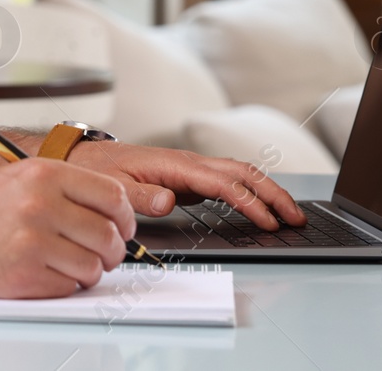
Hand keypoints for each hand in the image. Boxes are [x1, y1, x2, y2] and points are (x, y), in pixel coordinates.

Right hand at [0, 158, 134, 297]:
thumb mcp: (15, 180)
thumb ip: (62, 189)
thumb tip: (110, 211)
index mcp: (43, 173)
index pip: (113, 195)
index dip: (124, 217)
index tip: (120, 226)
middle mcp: (41, 203)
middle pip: (109, 234)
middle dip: (110, 250)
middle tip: (98, 254)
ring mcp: (32, 240)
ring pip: (94, 265)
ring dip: (87, 272)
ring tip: (65, 264)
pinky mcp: (24, 275)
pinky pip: (68, 287)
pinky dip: (62, 286)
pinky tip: (42, 274)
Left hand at [65, 140, 306, 230]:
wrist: (84, 158)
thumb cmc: (98, 171)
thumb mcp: (113, 187)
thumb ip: (140, 197)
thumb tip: (169, 201)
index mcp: (174, 164)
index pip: (223, 182)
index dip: (249, 202)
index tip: (268, 222)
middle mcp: (188, 162)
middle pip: (243, 172)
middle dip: (273, 194)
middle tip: (297, 218)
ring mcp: (191, 168)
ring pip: (240, 173)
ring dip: (267, 191)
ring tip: (290, 215)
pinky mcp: (189, 177)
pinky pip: (228, 181)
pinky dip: (251, 192)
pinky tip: (261, 209)